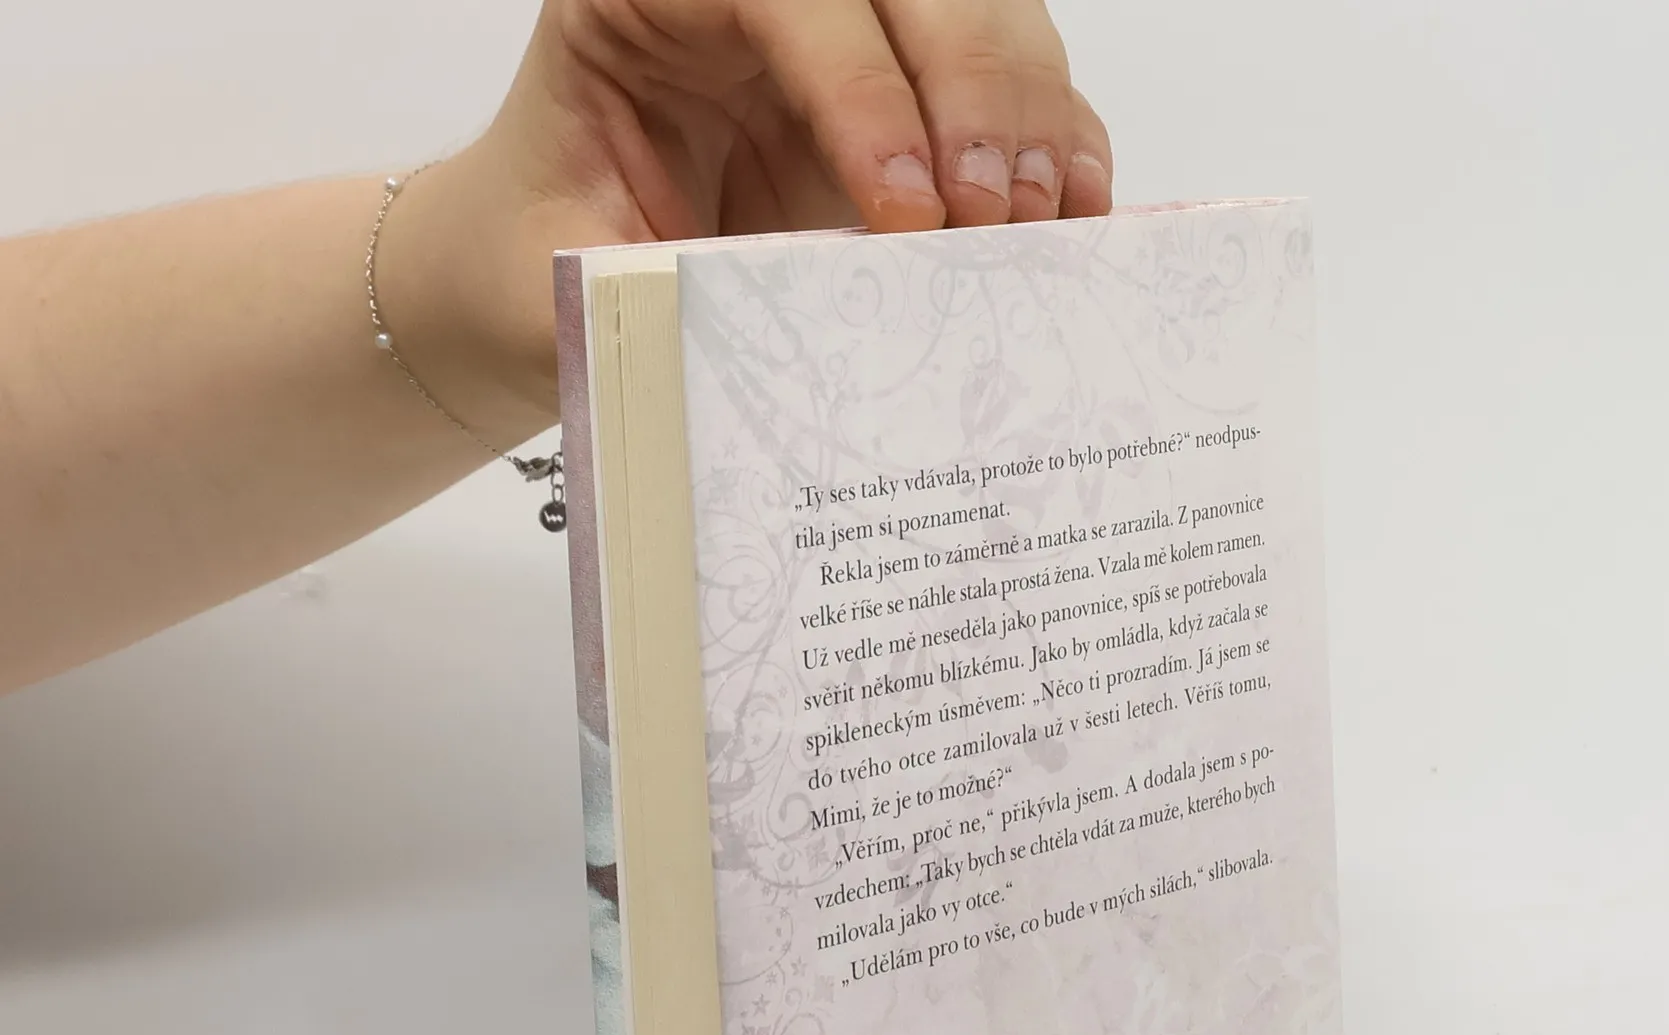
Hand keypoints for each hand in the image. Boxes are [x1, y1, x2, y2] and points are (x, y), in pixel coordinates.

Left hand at [382, 0, 1113, 440]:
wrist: (538, 272)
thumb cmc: (536, 257)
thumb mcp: (563, 272)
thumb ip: (655, 282)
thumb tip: (792, 311)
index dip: (863, 93)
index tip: (904, 213)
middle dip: (972, 88)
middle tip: (991, 217)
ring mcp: (850, 35)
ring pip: (983, 12)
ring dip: (1029, 114)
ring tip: (1038, 224)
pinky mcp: (909, 97)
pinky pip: (1013, 86)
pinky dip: (1057, 143)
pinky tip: (1072, 215)